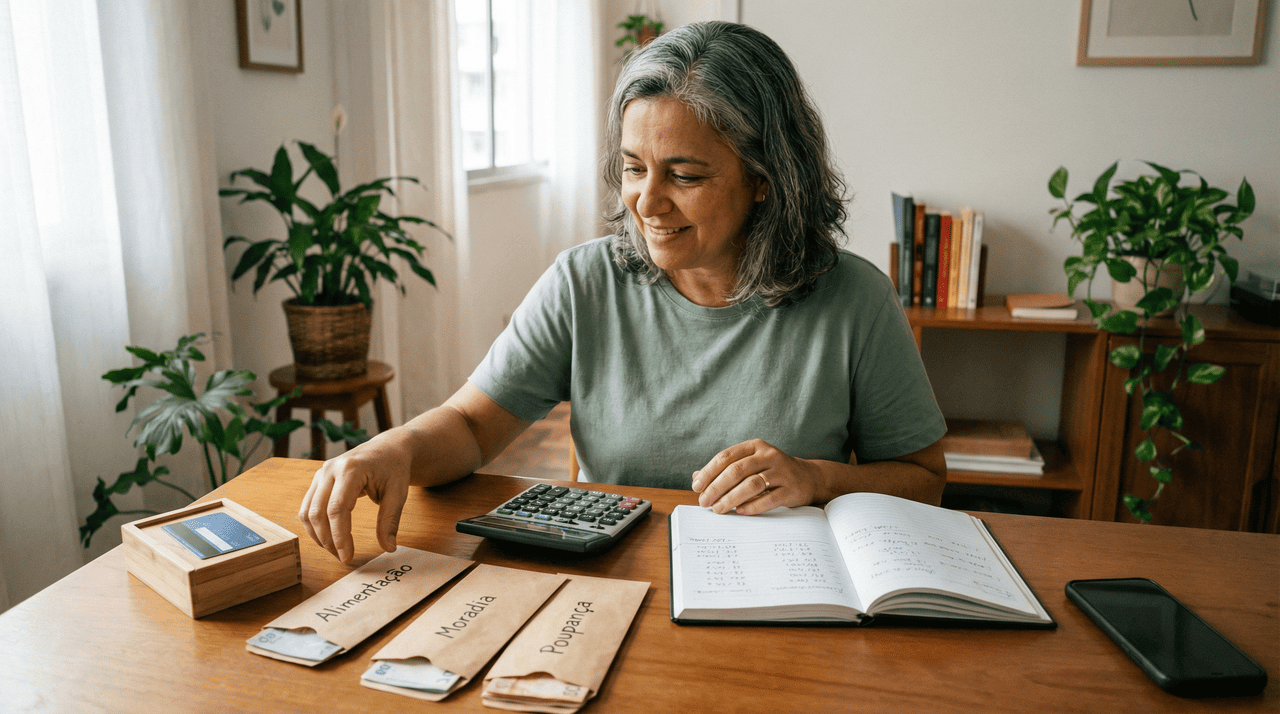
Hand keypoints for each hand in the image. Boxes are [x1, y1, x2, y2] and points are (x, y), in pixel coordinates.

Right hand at [298, 435, 411, 563]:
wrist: (387, 448)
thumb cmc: (393, 468)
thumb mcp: (398, 493)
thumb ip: (390, 520)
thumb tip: (389, 548)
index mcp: (351, 469)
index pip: (337, 509)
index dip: (340, 536)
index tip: (347, 556)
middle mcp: (330, 470)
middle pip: (318, 513)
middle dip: (328, 540)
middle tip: (343, 558)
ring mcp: (321, 474)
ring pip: (308, 512)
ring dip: (318, 536)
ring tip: (336, 551)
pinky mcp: (318, 480)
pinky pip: (308, 507)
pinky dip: (315, 526)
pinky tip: (329, 538)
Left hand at [690, 439, 819, 514]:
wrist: (809, 478)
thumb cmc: (773, 471)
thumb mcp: (750, 464)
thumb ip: (725, 469)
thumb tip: (696, 477)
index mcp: (755, 446)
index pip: (726, 457)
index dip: (708, 472)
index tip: (696, 487)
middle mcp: (768, 455)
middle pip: (736, 471)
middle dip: (716, 487)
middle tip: (704, 502)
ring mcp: (781, 471)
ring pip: (751, 484)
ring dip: (731, 498)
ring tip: (718, 509)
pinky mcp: (791, 488)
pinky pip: (769, 499)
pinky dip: (752, 506)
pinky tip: (740, 512)